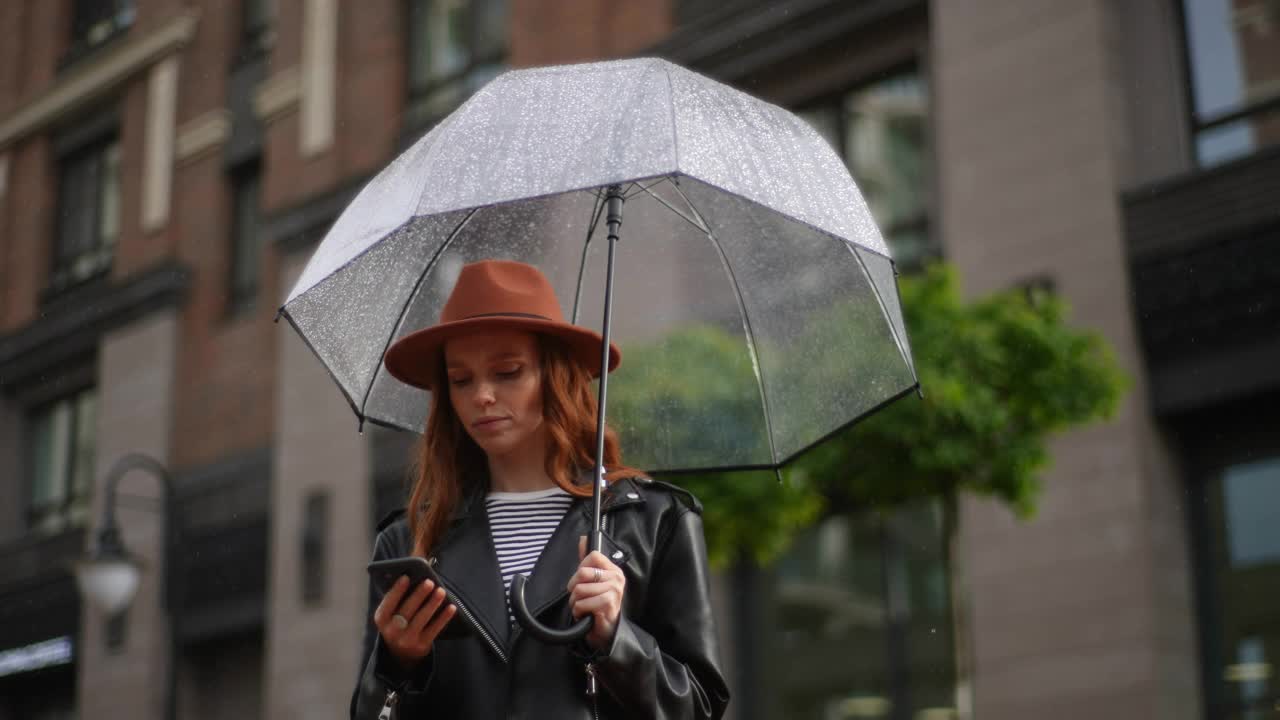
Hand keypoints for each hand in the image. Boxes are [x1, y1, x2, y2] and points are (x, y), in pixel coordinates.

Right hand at [373, 576, 457, 669]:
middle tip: (429, 582)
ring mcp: (407, 639)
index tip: (407, 577)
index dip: (397, 590)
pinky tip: (451, 607)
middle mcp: (392, 631)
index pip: (388, 603)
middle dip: (419, 595)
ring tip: (441, 591)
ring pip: (421, 619)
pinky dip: (444, 617)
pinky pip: (434, 629)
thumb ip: (397, 598)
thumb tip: (413, 576)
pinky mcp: (421, 645)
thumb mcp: (391, 614)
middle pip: (407, 610)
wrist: (401, 654)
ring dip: (432, 604)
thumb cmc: (397, 623)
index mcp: (382, 619)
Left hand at [568, 535, 625, 651]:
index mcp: (614, 570)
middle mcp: (617, 578)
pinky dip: (578, 612)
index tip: (581, 581)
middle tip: (580, 598)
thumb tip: (583, 538)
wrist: (606, 632)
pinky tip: (586, 615)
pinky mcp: (608, 604)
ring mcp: (614, 591)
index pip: (593, 555)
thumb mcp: (593, 581)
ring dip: (575, 603)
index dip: (580, 568)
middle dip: (574, 589)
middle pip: (582, 573)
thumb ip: (588, 561)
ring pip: (580, 590)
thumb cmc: (598, 606)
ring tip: (584, 608)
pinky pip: (582, 603)